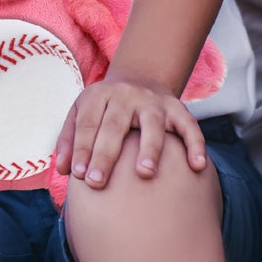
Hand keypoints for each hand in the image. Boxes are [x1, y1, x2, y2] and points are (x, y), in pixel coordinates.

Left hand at [54, 74, 208, 188]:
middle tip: (97, 182)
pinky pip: (189, 125)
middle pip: (115, 125)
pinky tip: (197, 166)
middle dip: (105, 154)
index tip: (78, 176)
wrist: (139, 79)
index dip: (82, 148)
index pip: (88, 123)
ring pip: (153, 123)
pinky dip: (195, 144)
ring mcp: (154, 102)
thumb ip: (69, 140)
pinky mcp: (177, 108)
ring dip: (149, 147)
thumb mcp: (82, 113)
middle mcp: (127, 96)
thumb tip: (63, 170)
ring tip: (144, 172)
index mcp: (99, 96)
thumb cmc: (105, 109)